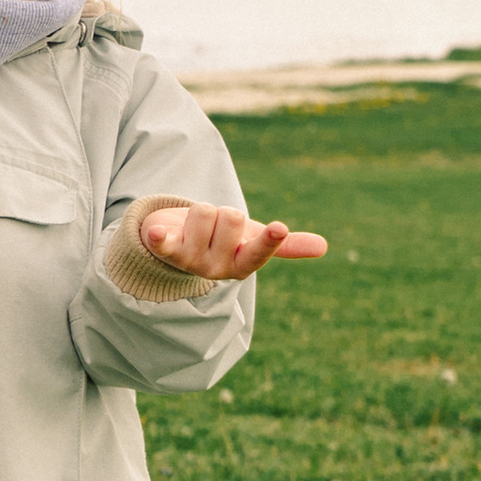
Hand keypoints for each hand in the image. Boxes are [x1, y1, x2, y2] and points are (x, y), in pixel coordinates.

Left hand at [138, 202, 328, 280]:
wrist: (180, 243)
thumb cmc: (223, 241)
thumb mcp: (253, 241)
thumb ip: (286, 245)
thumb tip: (324, 247)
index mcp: (243, 265)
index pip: (259, 254)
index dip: (268, 240)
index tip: (278, 227)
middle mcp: (217, 269)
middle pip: (231, 216)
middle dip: (223, 211)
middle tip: (216, 225)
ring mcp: (190, 262)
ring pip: (205, 211)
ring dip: (200, 211)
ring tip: (196, 226)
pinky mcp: (166, 251)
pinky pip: (162, 242)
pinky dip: (158, 236)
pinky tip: (156, 234)